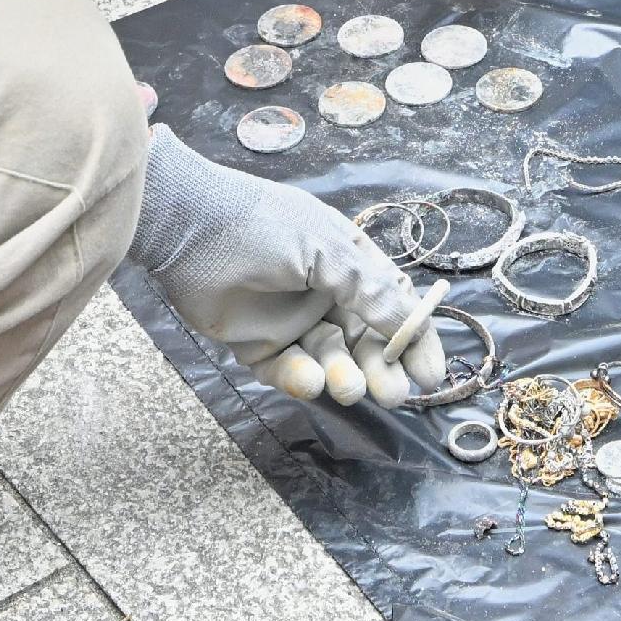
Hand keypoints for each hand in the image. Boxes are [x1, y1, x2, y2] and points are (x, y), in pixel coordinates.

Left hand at [128, 127, 446, 404]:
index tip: (430, 375)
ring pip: (330, 360)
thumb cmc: (265, 226)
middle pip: (365, 343)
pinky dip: (301, 379)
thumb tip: (411, 323)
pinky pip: (288, 371)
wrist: (189, 228)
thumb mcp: (329, 250)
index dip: (415, 341)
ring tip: (346, 386)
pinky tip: (309, 379)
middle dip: (381, 368)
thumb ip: (371, 289)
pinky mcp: (258, 346)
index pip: (394, 307)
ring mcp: (292, 321)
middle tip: (392, 393)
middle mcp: (326, 294)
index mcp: (350, 263)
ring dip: (343, 376)